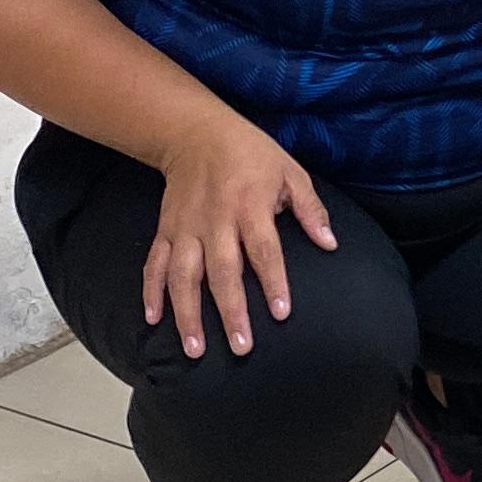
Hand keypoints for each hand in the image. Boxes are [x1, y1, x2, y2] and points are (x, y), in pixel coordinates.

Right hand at [143, 117, 335, 359]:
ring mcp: (186, 227)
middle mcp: (215, 220)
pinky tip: (154, 319)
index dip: (273, 282)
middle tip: (241, 346)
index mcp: (249, 205)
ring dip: (187, 313)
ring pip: (183, 275)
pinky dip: (151, 292)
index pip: (263, 250)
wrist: (196, 132)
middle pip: (223, 271)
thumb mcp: (290, 172)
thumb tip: (330, 244)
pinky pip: (155, 264)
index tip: (280, 313)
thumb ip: (311, 210)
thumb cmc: (251, 154)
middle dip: (231, 311)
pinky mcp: (166, 230)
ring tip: (196, 349)